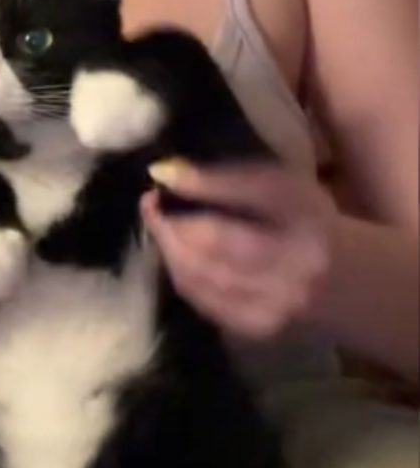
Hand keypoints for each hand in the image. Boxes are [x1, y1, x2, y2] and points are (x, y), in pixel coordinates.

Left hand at [141, 159, 335, 339]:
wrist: (352, 284)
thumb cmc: (308, 220)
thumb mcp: (278, 185)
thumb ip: (225, 179)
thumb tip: (163, 172)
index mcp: (299, 223)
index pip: (234, 208)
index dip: (190, 195)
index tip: (157, 181)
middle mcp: (288, 271)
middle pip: (206, 251)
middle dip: (167, 228)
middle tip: (151, 205)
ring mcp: (272, 308)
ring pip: (196, 279)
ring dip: (169, 251)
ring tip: (161, 226)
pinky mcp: (256, 330)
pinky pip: (201, 301)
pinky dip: (182, 274)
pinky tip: (179, 256)